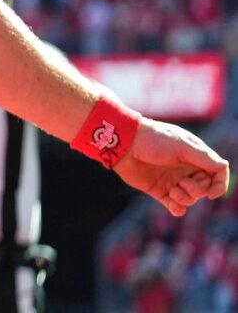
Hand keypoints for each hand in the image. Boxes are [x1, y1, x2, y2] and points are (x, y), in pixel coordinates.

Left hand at [115, 117, 231, 216]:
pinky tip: (173, 205)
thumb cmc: (153, 140)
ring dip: (186, 199)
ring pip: (190, 199)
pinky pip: (175, 206)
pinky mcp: (159, 190)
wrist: (123, 144)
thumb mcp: (181, 146)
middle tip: (184, 183)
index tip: (213, 193)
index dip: (220, 185)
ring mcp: (172, 180)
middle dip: (198, 191)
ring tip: (173, 191)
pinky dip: (177, 208)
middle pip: (204, 188)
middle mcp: (185, 169)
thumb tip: (224, 166)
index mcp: (195, 156)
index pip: (217, 173)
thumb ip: (204, 158)